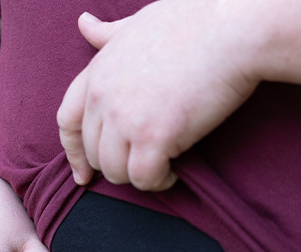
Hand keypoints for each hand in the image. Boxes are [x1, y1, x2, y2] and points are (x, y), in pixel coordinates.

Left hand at [57, 0, 257, 190]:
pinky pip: (143, 178)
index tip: (82, 173)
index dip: (74, 152)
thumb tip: (84, 24)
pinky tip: (173, 173)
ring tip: (161, 167)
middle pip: (94, 153)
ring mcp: (126, 118)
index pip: (67, 121)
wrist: (234, 29)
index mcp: (98, 72)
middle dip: (117, 164)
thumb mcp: (140, 22)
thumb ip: (109, 33)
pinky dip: (158, 182)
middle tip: (144, 162)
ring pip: (115, 172)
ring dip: (138, 176)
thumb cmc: (196, 20)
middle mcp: (104, 97)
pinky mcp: (153, 137)